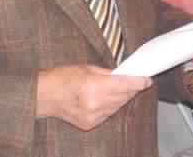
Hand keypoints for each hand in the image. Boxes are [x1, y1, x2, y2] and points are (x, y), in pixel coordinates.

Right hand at [37, 65, 151, 130]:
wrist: (44, 96)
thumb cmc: (64, 78)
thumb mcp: (89, 69)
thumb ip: (109, 74)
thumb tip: (126, 76)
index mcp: (95, 87)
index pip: (126, 85)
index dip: (139, 82)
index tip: (147, 80)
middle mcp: (96, 104)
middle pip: (124, 96)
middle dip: (131, 88)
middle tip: (134, 81)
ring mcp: (93, 116)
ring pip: (118, 106)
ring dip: (121, 97)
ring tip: (115, 88)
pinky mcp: (90, 124)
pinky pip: (108, 114)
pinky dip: (110, 106)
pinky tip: (104, 99)